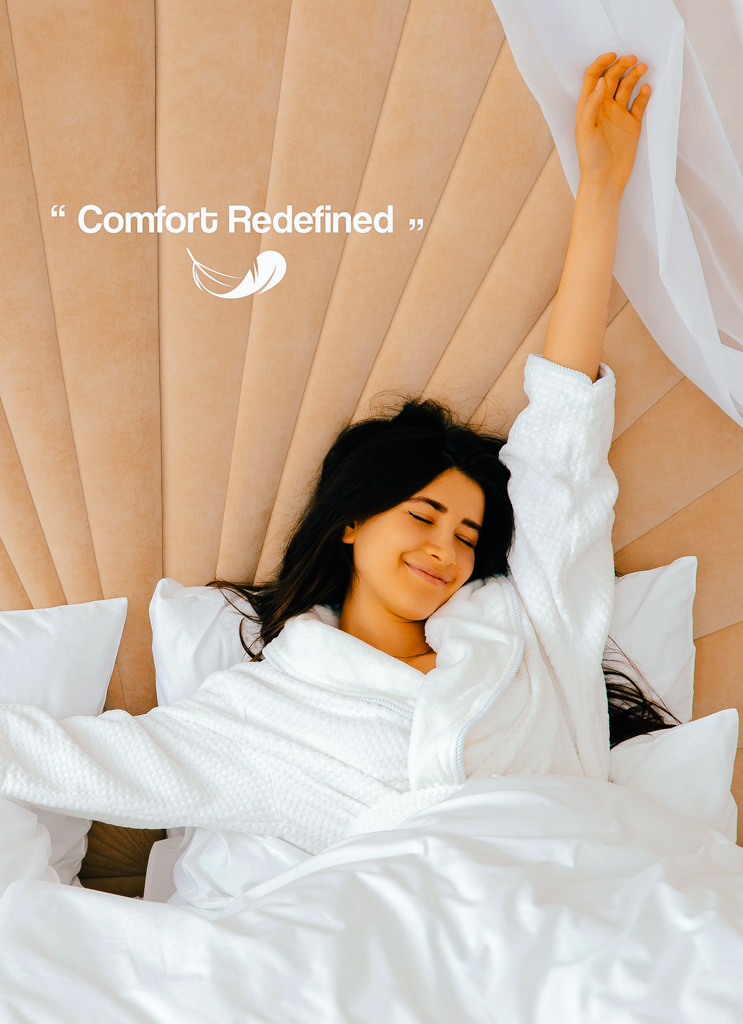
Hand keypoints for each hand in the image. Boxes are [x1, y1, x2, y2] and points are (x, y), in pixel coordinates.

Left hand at [575, 53, 650, 193]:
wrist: (605, 179)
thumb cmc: (590, 156)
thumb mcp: (585, 129)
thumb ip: (592, 104)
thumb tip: (602, 81)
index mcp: (588, 106)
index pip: (593, 77)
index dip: (601, 63)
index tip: (613, 55)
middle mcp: (603, 107)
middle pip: (612, 78)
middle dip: (622, 66)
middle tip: (633, 59)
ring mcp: (618, 114)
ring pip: (627, 87)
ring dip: (634, 76)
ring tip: (643, 68)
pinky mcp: (632, 124)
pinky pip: (639, 103)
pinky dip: (644, 94)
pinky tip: (647, 89)